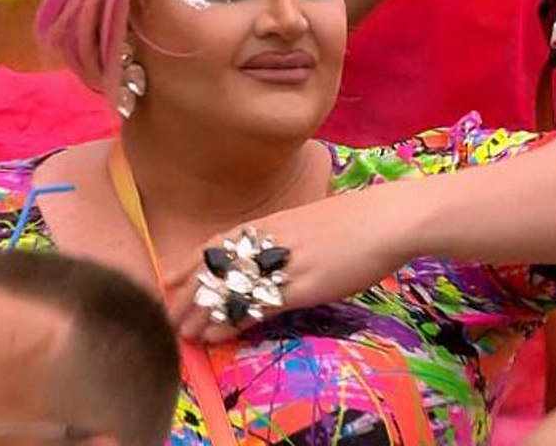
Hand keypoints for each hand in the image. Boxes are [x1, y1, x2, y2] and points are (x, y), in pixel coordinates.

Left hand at [165, 196, 406, 343]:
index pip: (214, 246)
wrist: (385, 221)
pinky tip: (216, 335)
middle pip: (214, 269)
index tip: (170, 283)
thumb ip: (283, 238)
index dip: (189, 267)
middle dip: (188, 295)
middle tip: (171, 317)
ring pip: (228, 290)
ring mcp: (281, 264)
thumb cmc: (354, 221)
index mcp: (268, 224)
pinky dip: (230, 322)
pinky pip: (254, 306)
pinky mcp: (299, 286)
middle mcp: (267, 242)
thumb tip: (270, 256)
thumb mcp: (308, 223)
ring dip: (202, 314)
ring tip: (186, 334)